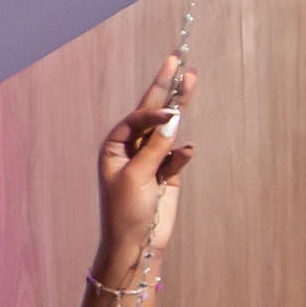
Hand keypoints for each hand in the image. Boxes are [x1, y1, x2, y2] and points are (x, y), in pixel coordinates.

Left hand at [94, 53, 195, 273]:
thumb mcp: (137, 178)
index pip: (135, 118)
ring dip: (179, 108)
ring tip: (190, 78)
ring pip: (168, 129)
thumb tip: (174, 118)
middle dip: (164, 87)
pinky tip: (187, 153)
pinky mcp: (168, 174)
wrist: (136, 247)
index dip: (153, 111)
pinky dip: (182, 154)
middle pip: (151, 112)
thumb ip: (156, 148)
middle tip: (177, 59)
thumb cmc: (125, 213)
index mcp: (114, 146)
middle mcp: (131, 148)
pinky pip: (178, 155)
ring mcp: (151, 159)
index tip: (172, 112)